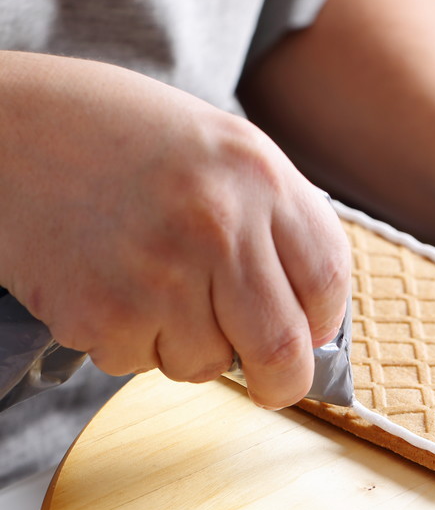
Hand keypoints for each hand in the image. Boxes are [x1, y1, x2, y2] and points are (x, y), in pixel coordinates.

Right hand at [0, 52, 349, 408]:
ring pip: (208, 365)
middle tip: (269, 381)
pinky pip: (143, 365)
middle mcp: (216, 226)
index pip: (329, 280)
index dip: (323, 321)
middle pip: (284, 350)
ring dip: (191, 347)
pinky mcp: (102, 315)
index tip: (308, 334)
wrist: (9, 128)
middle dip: (282, 382)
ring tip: (152, 284)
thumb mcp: (221, 148)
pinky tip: (109, 285)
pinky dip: (132, 342)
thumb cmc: (118, 137)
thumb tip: (312, 318)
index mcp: (257, 176)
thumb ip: (275, 223)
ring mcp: (159, 274)